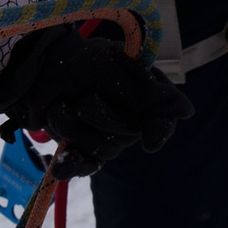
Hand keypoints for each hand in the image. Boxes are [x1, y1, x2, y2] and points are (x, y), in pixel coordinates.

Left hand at [0, 26, 192, 177]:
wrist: (41, 66)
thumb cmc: (84, 60)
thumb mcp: (119, 67)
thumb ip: (152, 90)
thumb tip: (186, 112)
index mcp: (145, 97)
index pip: (163, 122)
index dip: (158, 131)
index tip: (148, 139)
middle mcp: (129, 120)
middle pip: (124, 139)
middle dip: (97, 115)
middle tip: (83, 94)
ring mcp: (104, 137)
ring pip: (98, 150)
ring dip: (71, 125)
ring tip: (61, 103)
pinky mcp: (80, 149)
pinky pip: (83, 167)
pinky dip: (71, 165)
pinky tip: (60, 164)